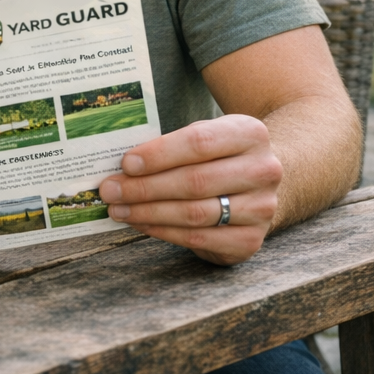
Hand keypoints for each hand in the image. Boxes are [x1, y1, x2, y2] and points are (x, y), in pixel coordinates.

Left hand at [98, 114, 281, 265]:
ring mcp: (262, 208)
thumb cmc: (219, 156)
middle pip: (194, 181)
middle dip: (145, 187)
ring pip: (194, 213)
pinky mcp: (251, 240)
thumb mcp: (206, 136)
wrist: (257, 184)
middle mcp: (263, 170)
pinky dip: (163, 231)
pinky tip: (141, 223)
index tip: (126, 163)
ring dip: (148, 212)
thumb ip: (172, 146)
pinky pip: (198, 237)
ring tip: (118, 208)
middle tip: (111, 190)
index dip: (159, 154)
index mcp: (250, 134)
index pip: (199, 143)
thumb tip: (123, 167)